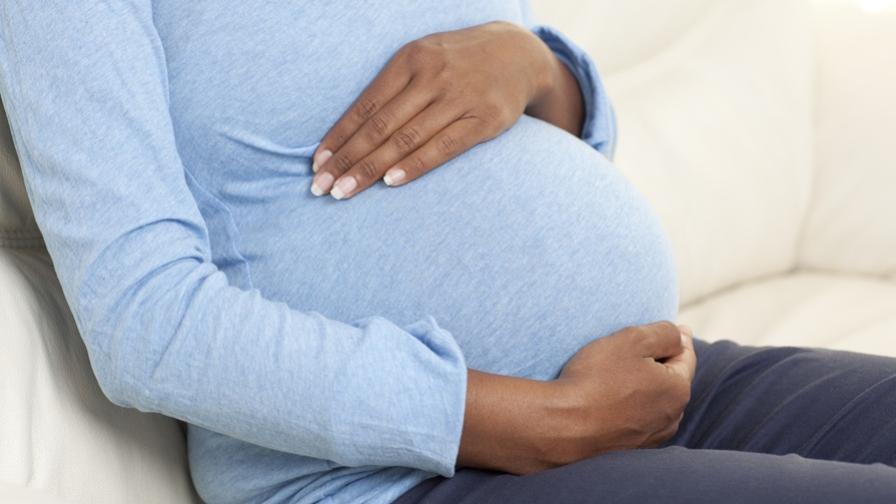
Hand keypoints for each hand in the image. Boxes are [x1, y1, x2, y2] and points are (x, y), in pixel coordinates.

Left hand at [309, 21, 558, 199]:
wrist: (519, 54)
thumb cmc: (458, 63)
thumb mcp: (424, 59)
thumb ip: (393, 89)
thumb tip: (350, 131)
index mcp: (410, 59)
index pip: (366, 105)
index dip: (339, 136)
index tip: (317, 164)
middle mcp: (432, 76)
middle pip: (380, 126)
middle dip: (347, 159)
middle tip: (320, 187)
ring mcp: (460, 98)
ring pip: (406, 138)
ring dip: (371, 169)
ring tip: (344, 191)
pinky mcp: (485, 120)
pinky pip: (444, 146)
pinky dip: (415, 165)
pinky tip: (391, 182)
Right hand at [457, 322, 695, 474]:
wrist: (562, 426)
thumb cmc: (596, 379)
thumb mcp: (633, 340)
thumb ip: (665, 333)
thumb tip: (681, 337)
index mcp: (678, 390)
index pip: (686, 355)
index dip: (676, 338)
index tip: (667, 328)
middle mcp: (672, 418)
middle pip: (670, 379)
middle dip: (658, 363)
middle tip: (634, 350)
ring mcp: (650, 437)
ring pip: (653, 401)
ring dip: (642, 387)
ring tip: (616, 375)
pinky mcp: (629, 449)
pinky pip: (635, 419)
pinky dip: (628, 406)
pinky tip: (607, 399)